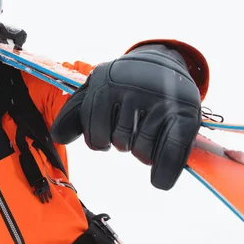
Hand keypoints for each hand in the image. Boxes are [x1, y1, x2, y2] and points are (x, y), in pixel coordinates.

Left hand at [50, 44, 201, 189]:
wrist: (163, 62)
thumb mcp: (97, 89)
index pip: (94, 134)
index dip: (100, 140)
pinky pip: (170, 154)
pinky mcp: (185, 114)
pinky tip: (159, 181)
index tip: (109, 130)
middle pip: (118, 144)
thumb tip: (59, 137)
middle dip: (124, 142)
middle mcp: (132, 87)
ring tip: (151, 132)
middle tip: (135, 126)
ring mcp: (160, 100)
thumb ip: (76, 112)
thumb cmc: (124, 84)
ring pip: (142, 154)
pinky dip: (164, 172)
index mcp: (105, 81)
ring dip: (144, 153)